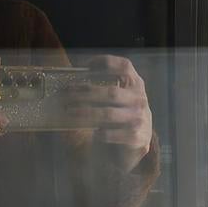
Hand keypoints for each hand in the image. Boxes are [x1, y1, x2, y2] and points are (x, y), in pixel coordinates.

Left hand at [64, 55, 152, 171]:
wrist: (138, 144)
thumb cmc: (121, 117)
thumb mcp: (118, 100)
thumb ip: (103, 90)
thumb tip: (73, 86)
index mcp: (136, 85)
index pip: (125, 67)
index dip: (107, 62)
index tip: (87, 65)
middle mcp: (139, 99)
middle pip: (111, 92)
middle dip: (87, 93)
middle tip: (68, 94)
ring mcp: (140, 119)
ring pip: (108, 114)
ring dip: (86, 112)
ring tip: (70, 111)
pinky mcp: (136, 138)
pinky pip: (112, 134)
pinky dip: (100, 134)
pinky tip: (93, 133)